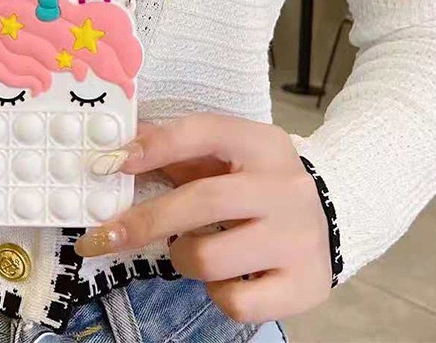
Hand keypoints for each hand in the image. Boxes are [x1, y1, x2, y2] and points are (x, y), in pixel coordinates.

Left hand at [73, 113, 331, 323]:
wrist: (332, 215)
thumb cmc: (257, 181)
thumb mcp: (226, 154)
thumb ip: (176, 150)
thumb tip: (115, 150)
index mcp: (262, 143)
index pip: (203, 133)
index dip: (154, 146)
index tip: (112, 164)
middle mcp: (285, 188)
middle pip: (201, 202)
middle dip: (144, 221)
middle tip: (103, 236)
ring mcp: (299, 239)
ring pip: (209, 259)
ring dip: (182, 257)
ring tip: (191, 248)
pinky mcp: (305, 286)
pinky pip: (235, 302)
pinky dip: (217, 293)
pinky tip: (226, 276)